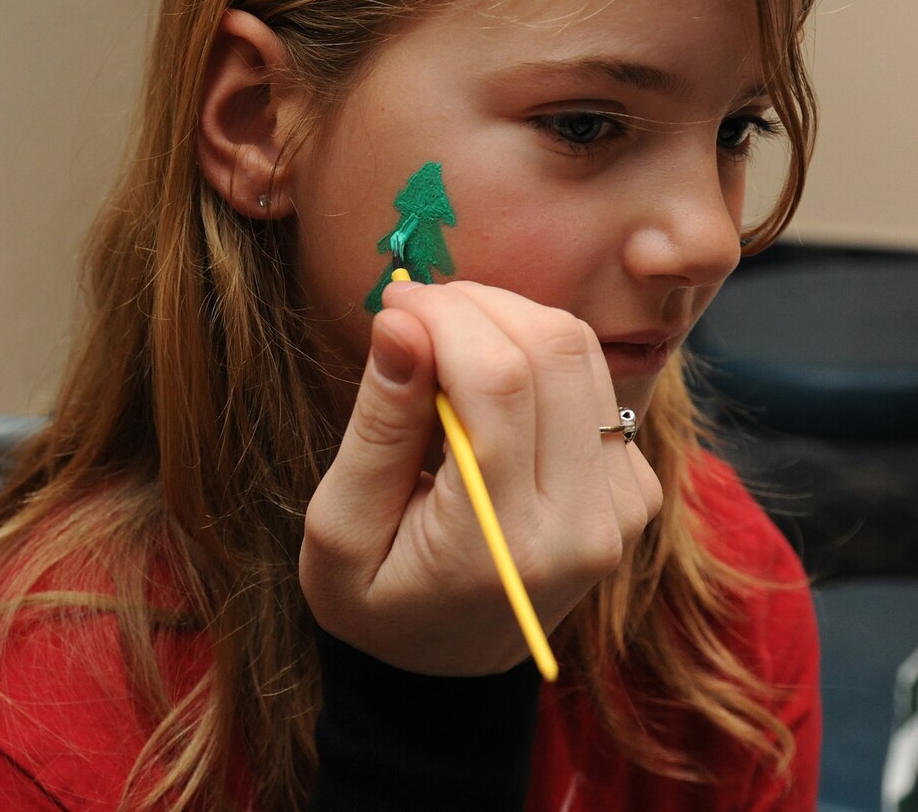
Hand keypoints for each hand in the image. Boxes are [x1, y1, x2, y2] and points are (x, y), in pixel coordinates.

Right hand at [299, 281, 661, 675]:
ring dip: (506, 318)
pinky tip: (482, 382)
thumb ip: (378, 425)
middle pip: (552, 352)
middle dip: (475, 305)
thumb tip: (399, 322)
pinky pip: (593, 380)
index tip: (390, 306)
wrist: (443, 667)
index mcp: (504, 543)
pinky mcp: (632, 488)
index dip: (444, 318)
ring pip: (580, 352)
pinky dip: (533, 354)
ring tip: (441, 340)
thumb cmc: (373, 599)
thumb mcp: (340, 527)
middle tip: (410, 313)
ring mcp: (621, 507)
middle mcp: (584, 525)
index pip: (499, 383)